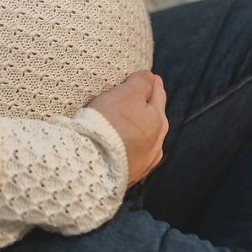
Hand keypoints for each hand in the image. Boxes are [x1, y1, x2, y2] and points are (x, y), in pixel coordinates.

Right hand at [87, 71, 168, 186]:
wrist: (92, 163)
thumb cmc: (109, 123)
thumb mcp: (127, 93)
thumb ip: (142, 82)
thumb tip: (150, 77)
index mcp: (159, 119)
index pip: (157, 94)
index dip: (151, 83)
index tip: (149, 77)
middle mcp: (157, 142)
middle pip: (155, 117)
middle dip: (149, 106)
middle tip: (141, 96)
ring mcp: (145, 161)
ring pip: (147, 138)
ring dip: (141, 128)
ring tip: (131, 122)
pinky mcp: (130, 174)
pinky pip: (134, 155)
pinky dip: (131, 146)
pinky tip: (127, 146)